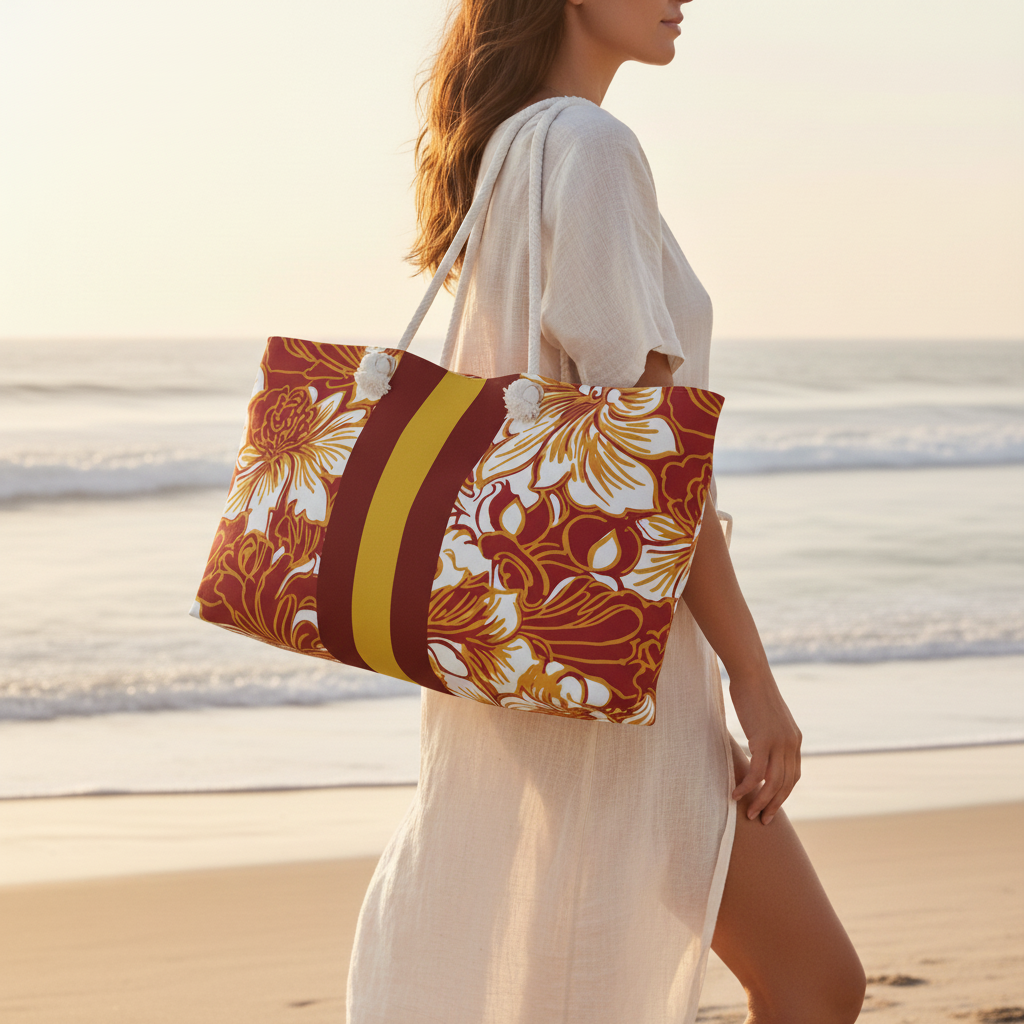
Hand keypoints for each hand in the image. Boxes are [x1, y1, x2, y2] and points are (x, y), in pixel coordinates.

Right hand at [729, 672, 801, 824]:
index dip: (782, 793)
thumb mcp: (767, 718)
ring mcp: (779, 742)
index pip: (793, 775)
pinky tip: (737, 793)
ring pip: (773, 782)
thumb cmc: (754, 692)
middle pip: (786, 784)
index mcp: (795, 740)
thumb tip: (759, 745)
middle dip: (774, 804)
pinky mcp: (764, 739)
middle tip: (763, 819)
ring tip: (750, 812)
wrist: (752, 674)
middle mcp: (791, 743)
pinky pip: (757, 771)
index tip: (771, 804)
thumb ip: (769, 734)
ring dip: (762, 800)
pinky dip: (748, 786)